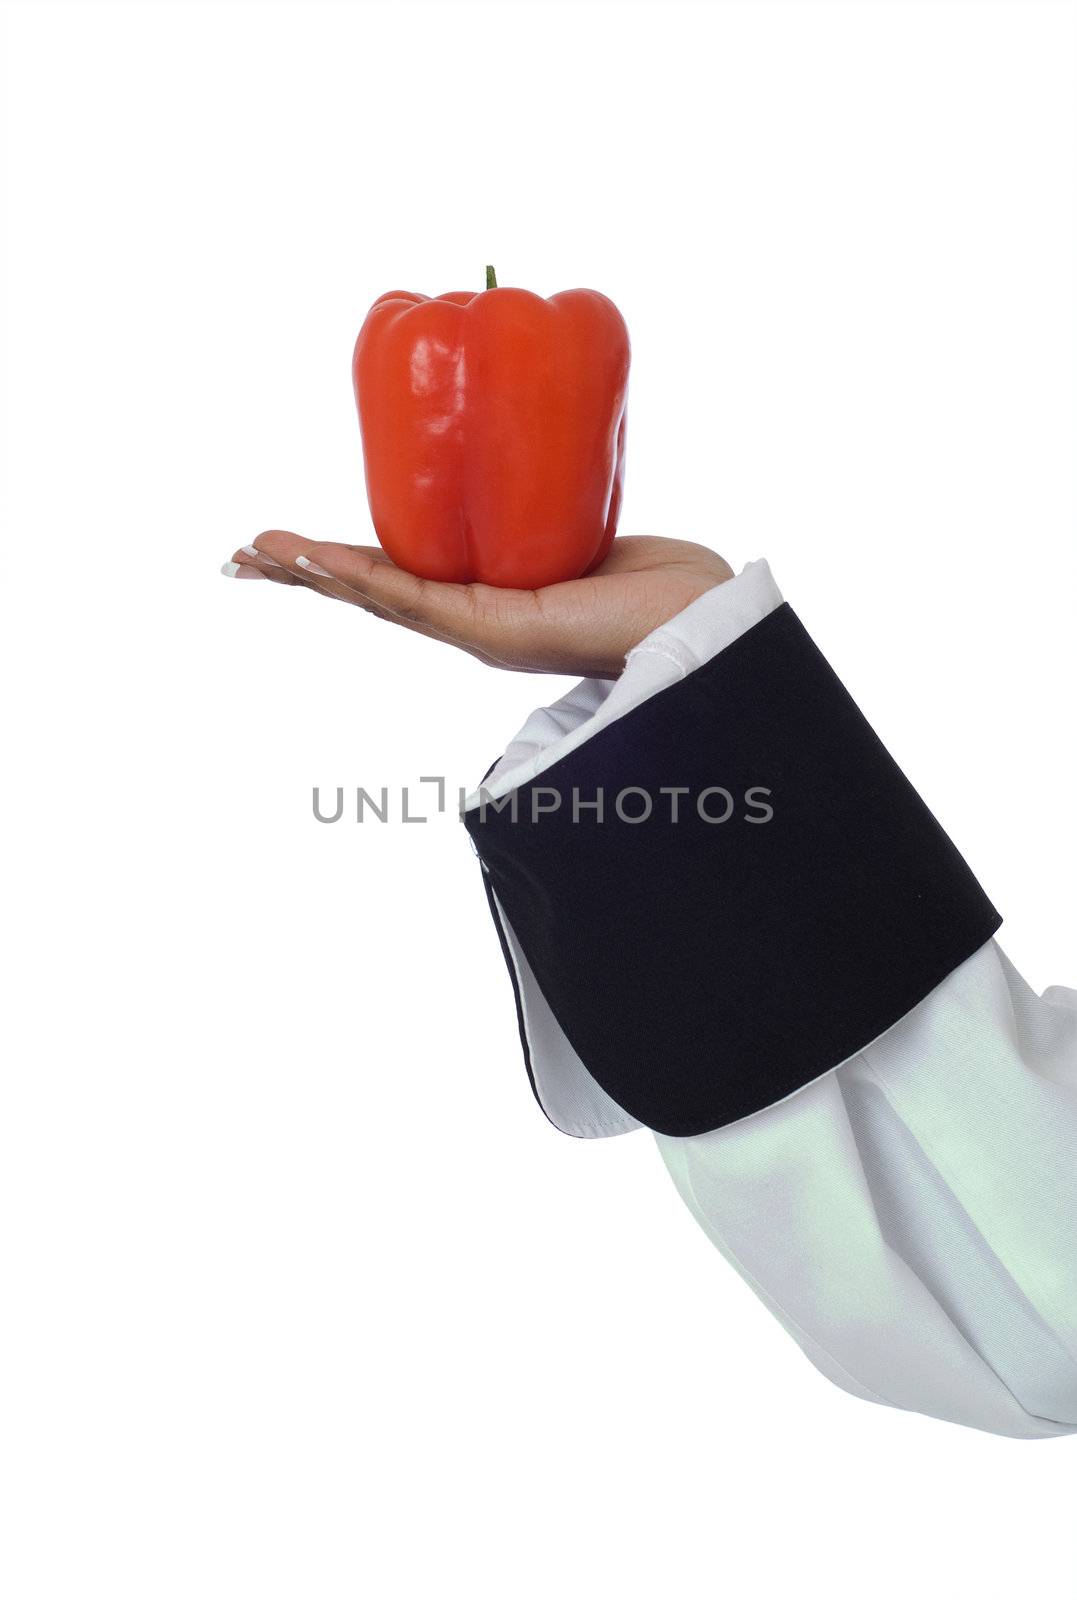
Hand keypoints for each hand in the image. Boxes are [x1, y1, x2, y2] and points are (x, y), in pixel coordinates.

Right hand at [224, 533, 732, 677]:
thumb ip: (545, 509)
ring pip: (378, 599)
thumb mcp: (582, 531)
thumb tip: (528, 455)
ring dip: (313, 574)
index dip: (343, 563)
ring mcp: (480, 633)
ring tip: (253, 553)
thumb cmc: (660, 582)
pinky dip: (360, 578)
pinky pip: (415, 599)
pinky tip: (315, 561)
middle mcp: (475, 624)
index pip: (401, 579)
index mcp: (490, 603)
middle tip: (242, 554)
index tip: (294, 545)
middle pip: (371, 596)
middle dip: (305, 575)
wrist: (703, 623)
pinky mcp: (496, 632)